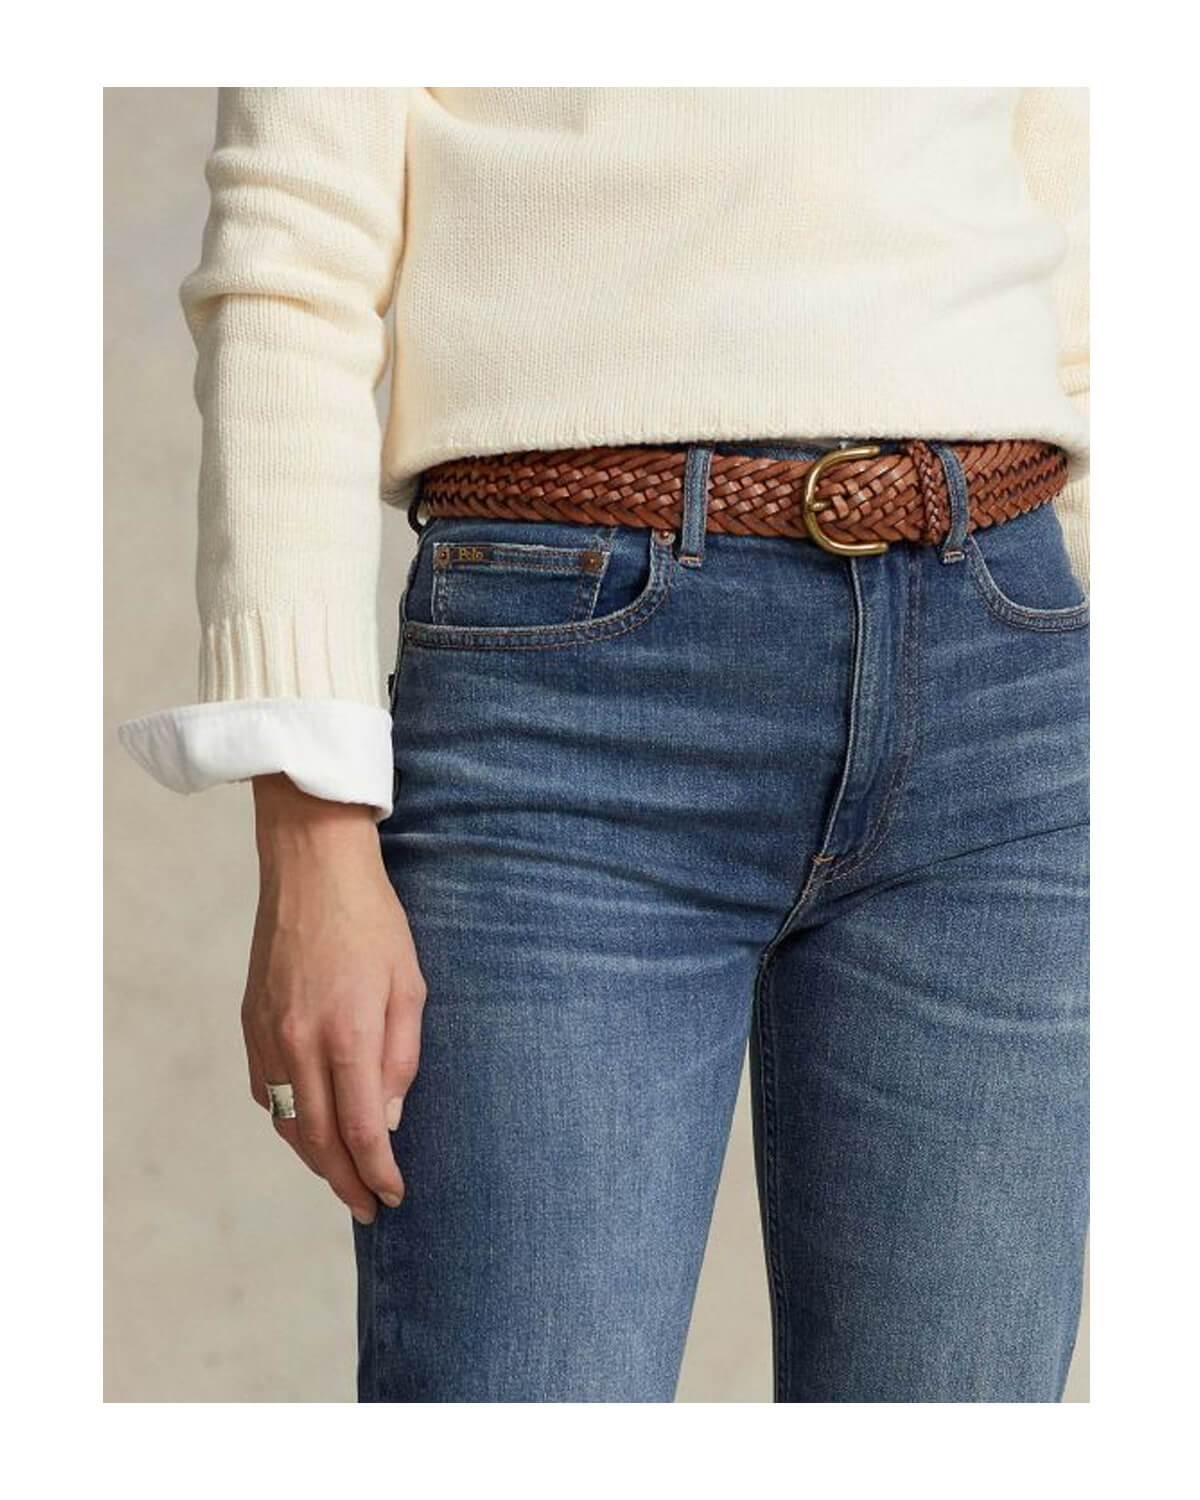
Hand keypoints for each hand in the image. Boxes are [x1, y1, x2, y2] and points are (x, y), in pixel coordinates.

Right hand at [242, 774, 425, 1223]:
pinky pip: (266, 1092)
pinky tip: (310, 1126)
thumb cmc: (373, 921)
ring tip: (344, 1177)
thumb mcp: (409, 985)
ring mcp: (267, 1035)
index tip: (394, 1197)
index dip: (377, 1172)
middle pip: (316, 1140)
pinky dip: (288, 1120)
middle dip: (344, 1182)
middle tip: (369, 1208)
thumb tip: (385, 1121)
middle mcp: (299, 1043)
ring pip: (286, 1121)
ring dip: (314, 1159)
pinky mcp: (250, 1023)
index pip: (358, 1130)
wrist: (312, 868)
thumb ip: (400, 1059)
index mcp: (346, 1033)